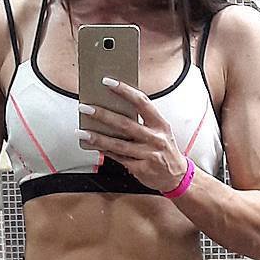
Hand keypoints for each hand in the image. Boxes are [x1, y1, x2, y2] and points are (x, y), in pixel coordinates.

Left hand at [78, 78, 189, 192]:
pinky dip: (105, 152)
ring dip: (97, 138)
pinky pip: (118, 158)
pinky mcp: (140, 168)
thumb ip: (143, 122)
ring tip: (81, 132)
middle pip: (125, 124)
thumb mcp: (160, 132)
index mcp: (160, 124)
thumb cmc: (165, 150)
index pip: (141, 102)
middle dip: (103, 115)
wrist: (177, 177)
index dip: (124, 91)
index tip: (108, 83)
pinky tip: (93, 146)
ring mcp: (148, 155)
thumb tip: (115, 109)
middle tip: (86, 108)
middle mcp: (155, 138)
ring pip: (118, 144)